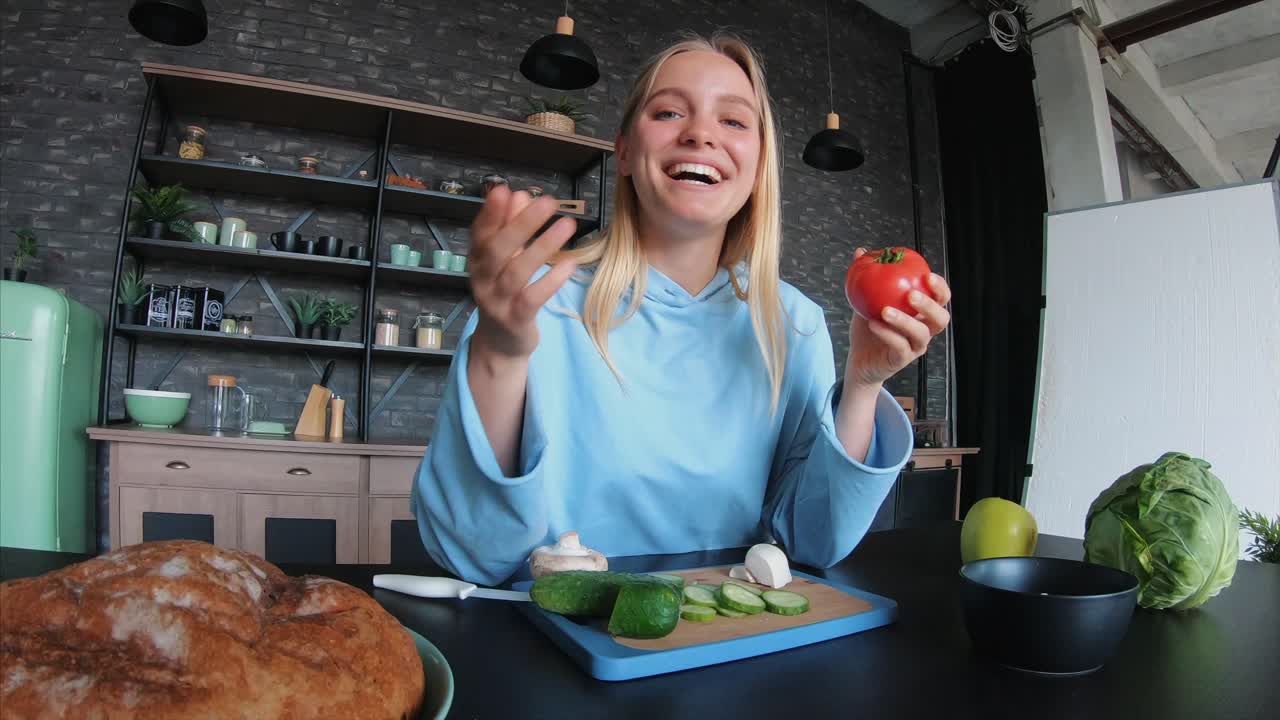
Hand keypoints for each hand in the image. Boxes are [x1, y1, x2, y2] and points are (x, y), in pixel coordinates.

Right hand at [467, 185, 577, 360]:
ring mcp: (497, 301)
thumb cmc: (505, 294)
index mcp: (478, 261)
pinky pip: (532, 299)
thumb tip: (519, 194)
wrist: (499, 345)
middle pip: (498, 249)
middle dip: (522, 223)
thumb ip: (510, 228)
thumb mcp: (505, 261)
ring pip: (517, 272)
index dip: (491, 212)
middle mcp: (483, 280)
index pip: (481, 233)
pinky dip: (551, 281)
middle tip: (548, 202)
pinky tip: (570, 265)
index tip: (504, 189)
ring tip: (568, 225)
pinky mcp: (515, 320)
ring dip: (543, 247)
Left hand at [845, 247, 951, 388]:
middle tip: (911, 294)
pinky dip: (887, 334)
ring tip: (886, 310)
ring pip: (921, 334)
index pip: (941, 299)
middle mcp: (924, 330)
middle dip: (930, 304)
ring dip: (905, 320)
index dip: (940, 288)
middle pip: (941, 318)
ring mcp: (914, 347)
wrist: (859, 359)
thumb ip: (868, 277)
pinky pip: (900, 347)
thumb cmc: (869, 328)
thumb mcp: (866, 299)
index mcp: (921, 313)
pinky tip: (874, 323)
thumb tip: (861, 252)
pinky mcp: (901, 360)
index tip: (927, 275)